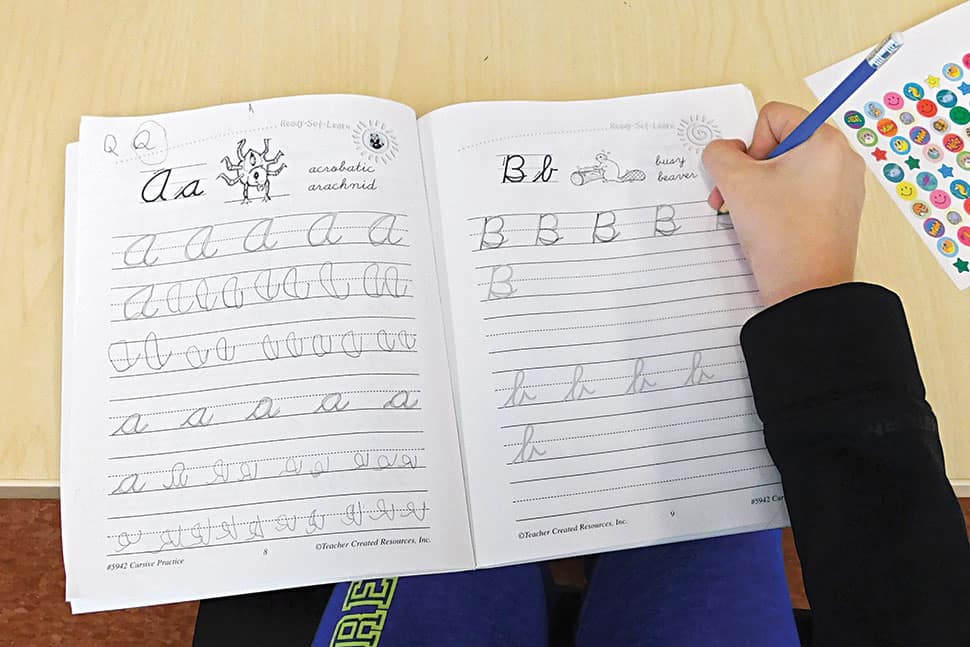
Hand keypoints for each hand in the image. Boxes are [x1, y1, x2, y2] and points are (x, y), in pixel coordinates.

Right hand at [702, 102, 865, 305]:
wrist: (806, 289)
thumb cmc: (781, 235)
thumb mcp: (735, 183)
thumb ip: (719, 154)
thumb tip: (724, 151)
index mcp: (825, 141)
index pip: (772, 116)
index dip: (749, 144)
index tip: (749, 175)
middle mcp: (841, 158)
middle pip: (781, 143)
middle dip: (752, 169)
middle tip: (738, 197)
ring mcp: (844, 186)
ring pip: (789, 169)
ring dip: (762, 187)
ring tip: (753, 215)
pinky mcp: (839, 211)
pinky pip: (802, 192)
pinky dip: (780, 203)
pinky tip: (772, 225)